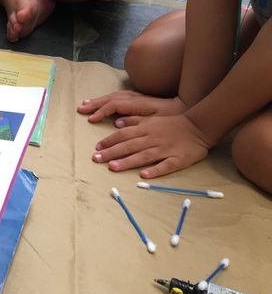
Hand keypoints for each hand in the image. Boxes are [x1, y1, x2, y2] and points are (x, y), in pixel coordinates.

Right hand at [77, 91, 183, 122]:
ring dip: (99, 101)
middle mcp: (136, 99)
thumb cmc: (175, 117)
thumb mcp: (160, 122)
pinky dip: (108, 102)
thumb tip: (118, 123)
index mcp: (138, 103)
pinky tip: (102, 105)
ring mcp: (137, 98)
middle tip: (80, 109)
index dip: (101, 111)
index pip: (114, 104)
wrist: (190, 107)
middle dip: (95, 104)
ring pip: (113, 97)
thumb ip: (139, 122)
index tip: (91, 119)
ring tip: (86, 105)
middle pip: (110, 99)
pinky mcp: (139, 101)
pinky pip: (119, 98)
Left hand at [91, 113, 213, 178]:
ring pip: (143, 156)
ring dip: (127, 162)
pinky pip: (166, 165)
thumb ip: (134, 120)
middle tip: (96, 159)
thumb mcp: (152, 117)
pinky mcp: (178, 159)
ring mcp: (165, 149)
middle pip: (129, 145)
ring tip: (112, 167)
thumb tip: (117, 122)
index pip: (123, 134)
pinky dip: (155, 170)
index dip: (109, 141)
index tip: (96, 148)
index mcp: (146, 128)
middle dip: (111, 152)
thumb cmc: (172, 123)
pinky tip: (144, 176)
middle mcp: (153, 138)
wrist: (198, 126)